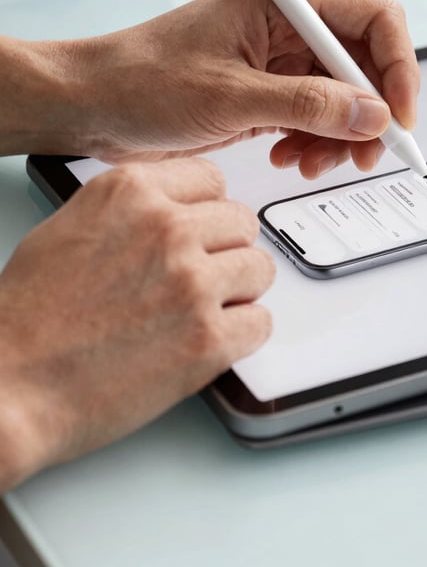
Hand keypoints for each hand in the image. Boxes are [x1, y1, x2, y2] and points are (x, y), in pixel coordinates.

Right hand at [0, 158, 272, 489]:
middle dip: (226, 251)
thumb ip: (132, 210)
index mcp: (130, 192)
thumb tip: (178, 210)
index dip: (208, 210)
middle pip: (242, 222)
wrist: (9, 388)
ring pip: (259, 268)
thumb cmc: (29, 317)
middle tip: (201, 278)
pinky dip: (241, 335)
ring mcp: (191, 282)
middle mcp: (166, 228)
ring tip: (202, 311)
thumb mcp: (72, 227)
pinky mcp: (207, 338)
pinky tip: (209, 341)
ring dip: (238, 291)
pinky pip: (261, 322)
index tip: (202, 231)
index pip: (212, 179)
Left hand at [59, 0, 420, 178]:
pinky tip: (287, 156)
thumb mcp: (230, 96)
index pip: (374, 19)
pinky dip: (316, 143)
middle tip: (364, 155)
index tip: (400, 116)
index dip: (398, 67)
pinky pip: (318, 117)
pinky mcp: (271, 91)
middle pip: (366, 63)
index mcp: (282, 0)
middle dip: (371, 113)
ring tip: (309, 163)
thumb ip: (307, 104)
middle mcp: (290, 26)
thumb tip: (372, 114)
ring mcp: (282, 61)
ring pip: (347, 97)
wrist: (92, 104)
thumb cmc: (141, 80)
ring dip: (341, 136)